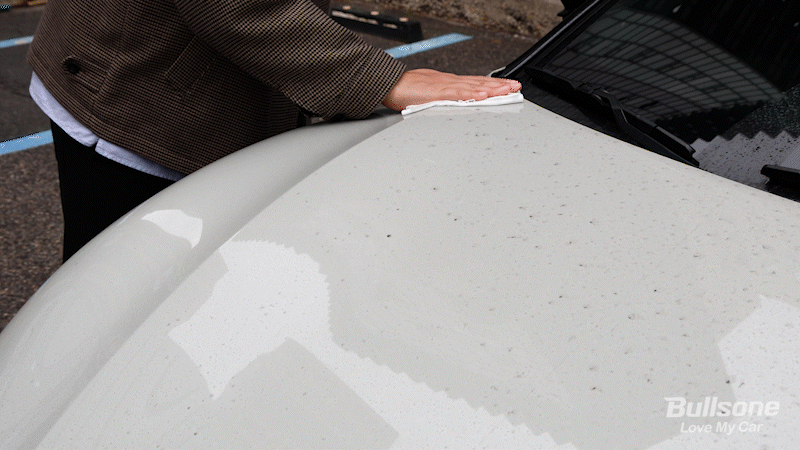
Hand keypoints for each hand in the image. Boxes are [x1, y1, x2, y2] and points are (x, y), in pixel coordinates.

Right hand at [381, 68, 521, 111]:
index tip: (508, 85)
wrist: (391, 85)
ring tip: (507, 90)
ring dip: (491, 89)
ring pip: (473, 87)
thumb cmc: (407, 90)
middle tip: (516, 87)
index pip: (476, 83)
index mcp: (449, 84)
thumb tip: (456, 103)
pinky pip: (458, 94)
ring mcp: (445, 87)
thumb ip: (444, 99)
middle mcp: (450, 83)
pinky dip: (472, 94)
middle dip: (499, 86)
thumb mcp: (430, 95)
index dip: (493, 84)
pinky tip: (483, 96)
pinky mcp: (437, 93)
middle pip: (479, 83)